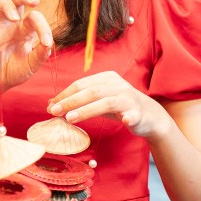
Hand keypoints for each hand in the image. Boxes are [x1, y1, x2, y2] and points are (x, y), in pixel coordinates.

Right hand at [0, 0, 52, 94]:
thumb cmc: (16, 72)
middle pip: (16, 0)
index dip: (43, 27)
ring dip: (7, 6)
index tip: (47, 42)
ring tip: (14, 18)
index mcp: (26, 30)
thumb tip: (49, 43)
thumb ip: (40, 54)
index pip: (35, 18)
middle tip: (35, 2)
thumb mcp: (32, 65)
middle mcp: (11, 25)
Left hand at [48, 70, 172, 141]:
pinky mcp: (139, 113)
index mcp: (106, 78)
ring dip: (87, 110)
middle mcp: (117, 86)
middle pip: (91, 91)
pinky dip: (129, 117)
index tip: (51, 105)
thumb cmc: (120, 107)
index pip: (81, 84)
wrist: (150, 116)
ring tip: (70, 118)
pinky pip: (134, 115)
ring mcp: (129, 99)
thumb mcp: (98, 101)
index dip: (65, 94)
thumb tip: (53, 104)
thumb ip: (79, 101)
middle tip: (54, 111)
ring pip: (106, 102)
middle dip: (70, 101)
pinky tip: (125, 122)